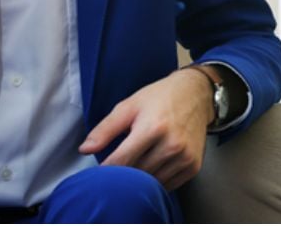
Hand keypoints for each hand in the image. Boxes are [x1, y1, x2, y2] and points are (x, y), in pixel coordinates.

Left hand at [78, 69, 213, 190]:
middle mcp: (172, 144)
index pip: (122, 161)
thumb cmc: (159, 98)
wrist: (195, 94)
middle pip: (137, 174)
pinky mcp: (193, 166)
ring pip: (152, 183)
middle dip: (122, 176)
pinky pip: (168, 185)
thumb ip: (105, 129)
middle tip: (112, 174)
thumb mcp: (128, 106)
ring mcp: (185, 157)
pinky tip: (150, 171)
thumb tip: (85, 149)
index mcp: (153, 127)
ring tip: (131, 171)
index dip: (106, 171)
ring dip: (139, 181)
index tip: (97, 175)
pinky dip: (156, 183)